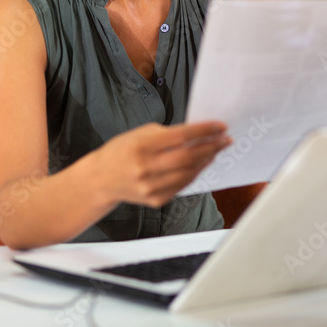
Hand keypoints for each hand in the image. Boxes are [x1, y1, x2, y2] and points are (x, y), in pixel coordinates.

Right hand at [93, 121, 230, 206]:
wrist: (101, 179)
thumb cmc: (122, 151)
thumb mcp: (140, 134)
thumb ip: (168, 134)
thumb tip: (198, 135)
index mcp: (142, 146)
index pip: (181, 137)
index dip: (204, 131)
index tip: (221, 126)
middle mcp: (145, 168)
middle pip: (189, 157)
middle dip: (212, 147)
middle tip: (225, 140)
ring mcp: (150, 187)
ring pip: (189, 173)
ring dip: (206, 161)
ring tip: (215, 150)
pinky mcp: (155, 200)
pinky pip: (182, 186)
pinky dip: (194, 174)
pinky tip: (201, 164)